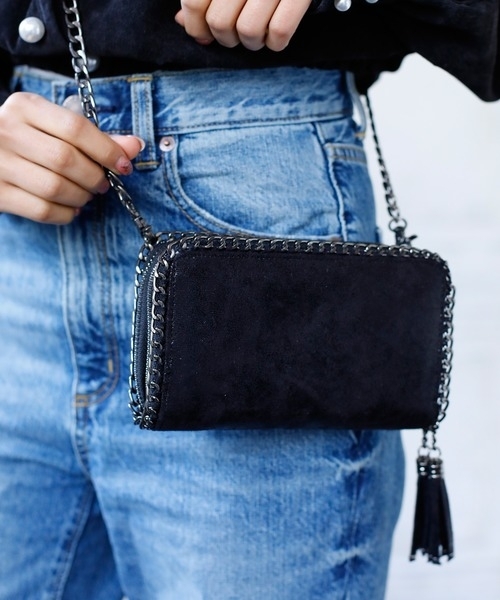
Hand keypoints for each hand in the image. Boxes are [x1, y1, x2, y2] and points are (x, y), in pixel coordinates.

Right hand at [0, 92, 143, 223]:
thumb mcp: (54, 126)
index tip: (124, 166)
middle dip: (95, 177)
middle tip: (102, 183)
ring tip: (86, 194)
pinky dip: (66, 214)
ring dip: (82, 197)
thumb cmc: (28, 139)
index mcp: (25, 107)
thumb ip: (95, 136)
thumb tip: (135, 146)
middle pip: (66, 160)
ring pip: (55, 188)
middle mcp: (7, 131)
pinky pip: (42, 210)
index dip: (107, 150)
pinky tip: (70, 208)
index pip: (76, 128)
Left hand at [175, 0, 312, 50]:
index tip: (203, 34)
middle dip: (226, 38)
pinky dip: (276, 43)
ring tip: (258, 34)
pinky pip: (279, 32)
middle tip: (236, 32)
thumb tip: (183, 21)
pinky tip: (276, 36)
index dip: (195, 26)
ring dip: (252, 43)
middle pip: (220, 22)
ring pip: (248, 31)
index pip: (193, 2)